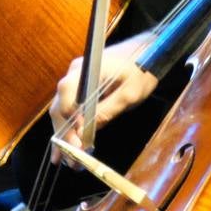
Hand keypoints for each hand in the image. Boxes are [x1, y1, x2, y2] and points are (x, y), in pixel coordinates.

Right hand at [49, 32, 158, 165]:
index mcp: (86, 70)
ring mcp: (77, 79)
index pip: (67, 96)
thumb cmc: (142, 69)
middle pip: (61, 105)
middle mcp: (76, 73)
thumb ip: (108, 110)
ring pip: (62, 108)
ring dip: (63, 133)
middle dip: (63, 134)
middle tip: (69, 160)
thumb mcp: (130, 94)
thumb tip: (87, 131)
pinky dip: (69, 126)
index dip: (70, 120)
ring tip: (65, 160)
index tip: (78, 142)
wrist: (149, 51)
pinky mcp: (82, 86)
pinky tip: (68, 145)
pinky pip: (70, 107)